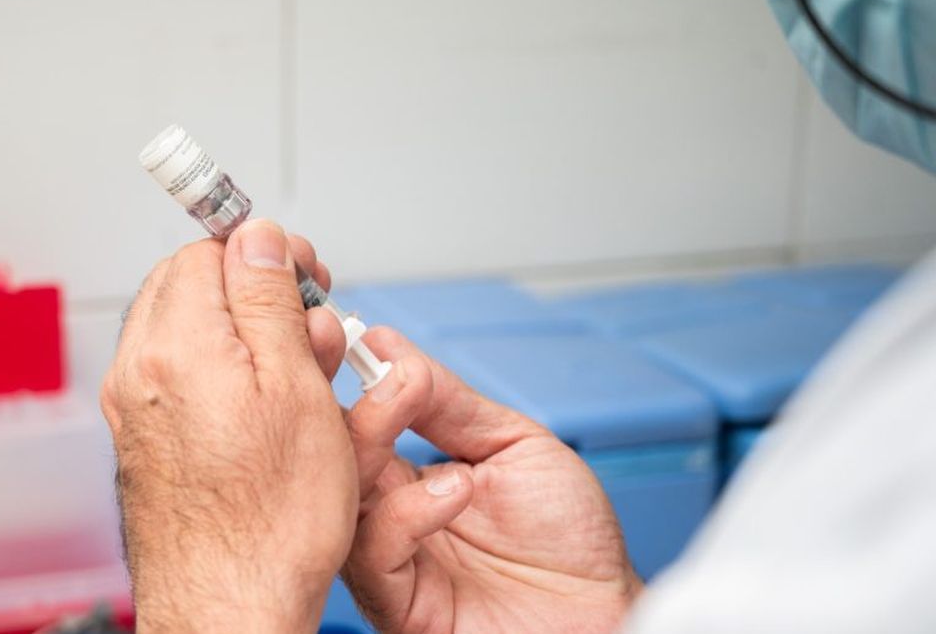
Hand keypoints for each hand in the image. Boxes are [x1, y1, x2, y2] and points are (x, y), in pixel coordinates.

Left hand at [100, 220, 354, 632]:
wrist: (227, 609)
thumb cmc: (270, 523)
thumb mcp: (296, 388)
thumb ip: (269, 300)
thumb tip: (256, 238)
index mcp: (173, 348)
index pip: (206, 252)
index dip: (264, 256)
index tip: (306, 277)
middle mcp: (139, 373)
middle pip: (191, 287)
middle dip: (256, 293)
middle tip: (312, 327)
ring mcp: (136, 409)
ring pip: (190, 332)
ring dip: (247, 335)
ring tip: (304, 377)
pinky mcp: (146, 441)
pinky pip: (184, 379)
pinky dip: (227, 376)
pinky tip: (271, 409)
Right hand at [337, 328, 642, 632]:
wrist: (604, 610)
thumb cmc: (569, 541)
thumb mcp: (513, 444)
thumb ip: (451, 404)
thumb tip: (390, 348)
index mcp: (406, 479)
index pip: (352, 422)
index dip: (343, 378)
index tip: (350, 331)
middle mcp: (388, 516)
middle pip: (333, 455)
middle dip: (348, 397)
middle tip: (370, 360)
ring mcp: (390, 561)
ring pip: (339, 498)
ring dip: (369, 438)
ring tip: (408, 401)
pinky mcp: (399, 605)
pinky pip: (372, 556)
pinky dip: (408, 511)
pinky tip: (455, 487)